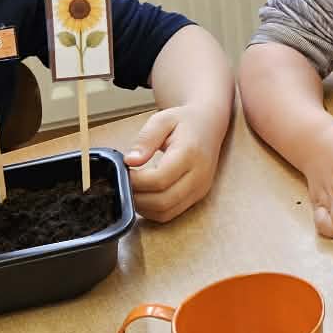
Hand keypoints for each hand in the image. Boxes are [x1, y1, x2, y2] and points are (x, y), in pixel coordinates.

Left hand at [124, 103, 222, 222]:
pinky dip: (153, 210)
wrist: (209, 124)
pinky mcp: (197, 196)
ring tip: (133, 188)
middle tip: (124, 182)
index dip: (136, 181)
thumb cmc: (184, 121)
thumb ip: (145, 140)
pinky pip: (171, 213)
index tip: (124, 172)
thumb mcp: (162, 120)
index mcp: (190, 153)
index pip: (159, 179)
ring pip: (166, 212)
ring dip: (143, 207)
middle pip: (162, 201)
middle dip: (137, 197)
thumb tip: (129, 161)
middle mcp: (199, 175)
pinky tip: (145, 195)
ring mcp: (200, 188)